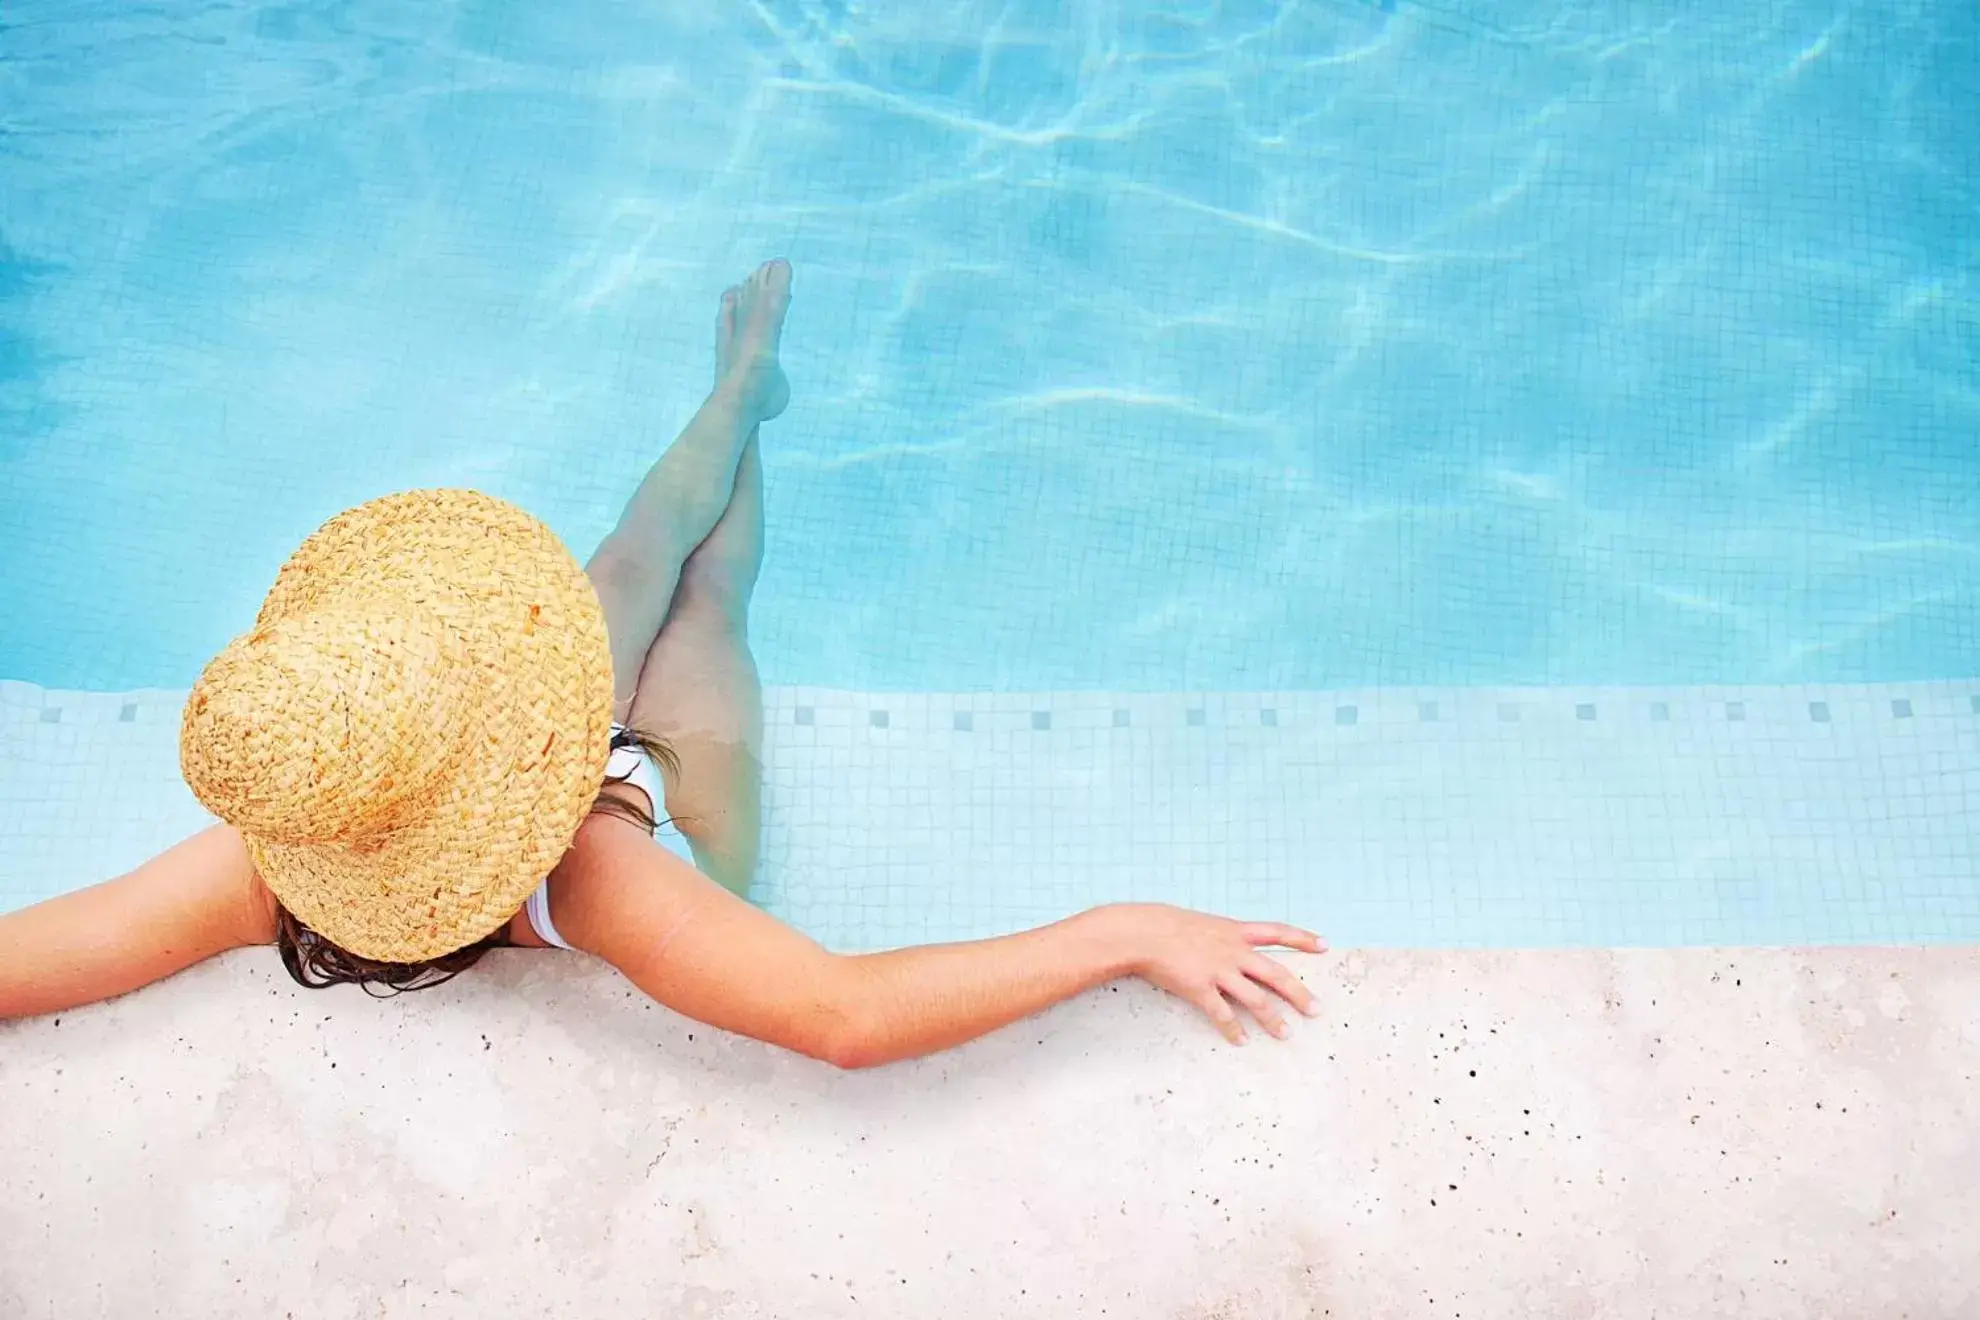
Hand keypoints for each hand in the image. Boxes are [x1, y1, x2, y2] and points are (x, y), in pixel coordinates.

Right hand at [1102, 903, 1325, 1044]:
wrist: (1143, 931)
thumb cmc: (1166, 924)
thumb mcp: (1202, 924)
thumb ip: (1220, 937)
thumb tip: (1230, 946)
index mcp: (1235, 931)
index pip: (1277, 932)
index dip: (1302, 938)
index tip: (1324, 945)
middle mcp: (1233, 951)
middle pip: (1276, 974)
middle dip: (1299, 993)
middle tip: (1316, 1010)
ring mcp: (1219, 971)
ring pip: (1256, 999)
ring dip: (1273, 1019)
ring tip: (1286, 1034)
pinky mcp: (1201, 988)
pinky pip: (1222, 1014)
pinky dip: (1233, 1029)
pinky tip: (1242, 1040)